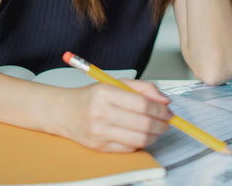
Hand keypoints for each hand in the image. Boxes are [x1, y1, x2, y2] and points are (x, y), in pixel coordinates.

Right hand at [56, 80, 172, 151]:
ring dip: (154, 135)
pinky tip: (140, 135)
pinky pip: (129, 148)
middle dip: (162, 124)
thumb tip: (164, 100)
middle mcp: (101, 113)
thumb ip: (142, 88)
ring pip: (139, 139)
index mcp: (105, 93)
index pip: (142, 103)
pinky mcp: (99, 147)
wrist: (63, 112)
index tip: (168, 111)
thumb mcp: (114, 83)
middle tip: (166, 122)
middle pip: (143, 123)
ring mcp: (99, 133)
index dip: (160, 109)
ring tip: (156, 129)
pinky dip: (140, 143)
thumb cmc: (90, 97)